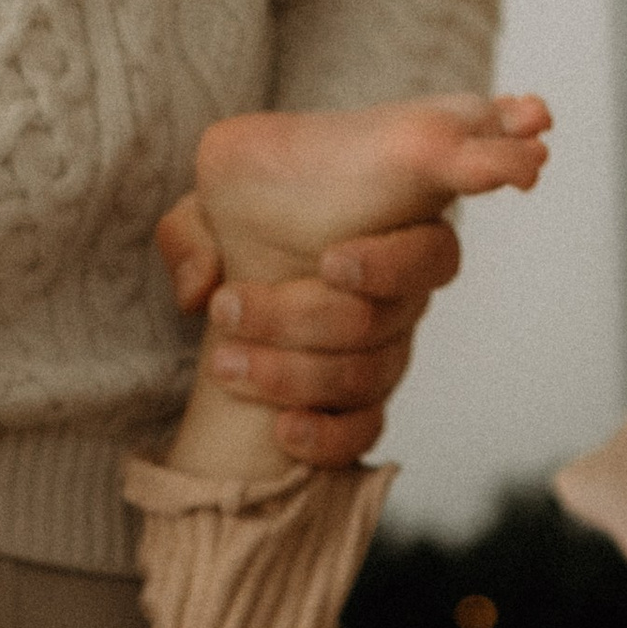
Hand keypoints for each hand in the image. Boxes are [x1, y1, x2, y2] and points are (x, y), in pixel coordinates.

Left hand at [155, 195, 462, 467]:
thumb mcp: (219, 188)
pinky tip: (283, 430)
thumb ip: (197, 226)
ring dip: (289, 376)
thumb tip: (198, 288)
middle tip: (225, 309)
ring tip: (224, 363)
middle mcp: (403, 299)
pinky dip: (327, 439)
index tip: (329, 263)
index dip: (387, 266)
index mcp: (395, 233)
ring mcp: (388, 354)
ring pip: (361, 379)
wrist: (249, 250)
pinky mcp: (365, 402)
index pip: (430, 255)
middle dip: (294, 321)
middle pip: (373, 323)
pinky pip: (364, 432)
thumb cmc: (256, 202)